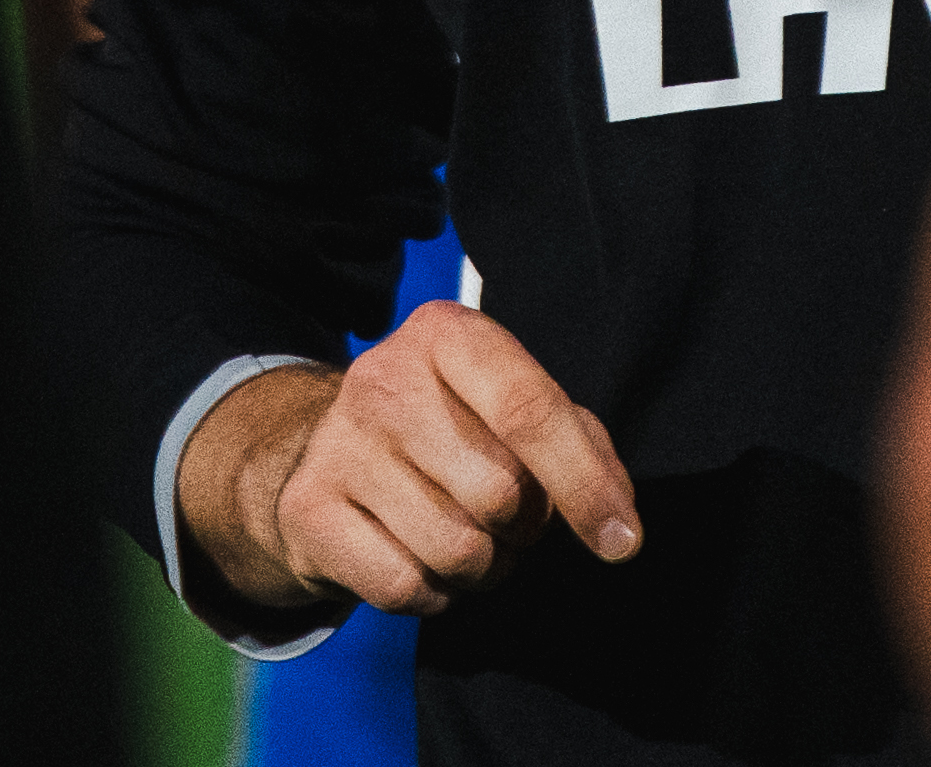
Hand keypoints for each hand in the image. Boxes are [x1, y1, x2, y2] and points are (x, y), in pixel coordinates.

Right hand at [184, 301, 643, 626]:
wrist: (324, 454)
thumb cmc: (447, 429)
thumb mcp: (511, 409)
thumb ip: (579, 445)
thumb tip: (616, 522)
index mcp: (447, 335)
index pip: (530, 410)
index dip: (585, 484)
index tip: (622, 542)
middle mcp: (384, 378)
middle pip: (500, 495)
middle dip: (522, 528)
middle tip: (503, 515)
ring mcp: (338, 443)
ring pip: (457, 551)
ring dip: (481, 568)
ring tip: (464, 536)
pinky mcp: (307, 509)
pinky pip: (405, 589)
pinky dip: (431, 594)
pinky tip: (417, 558)